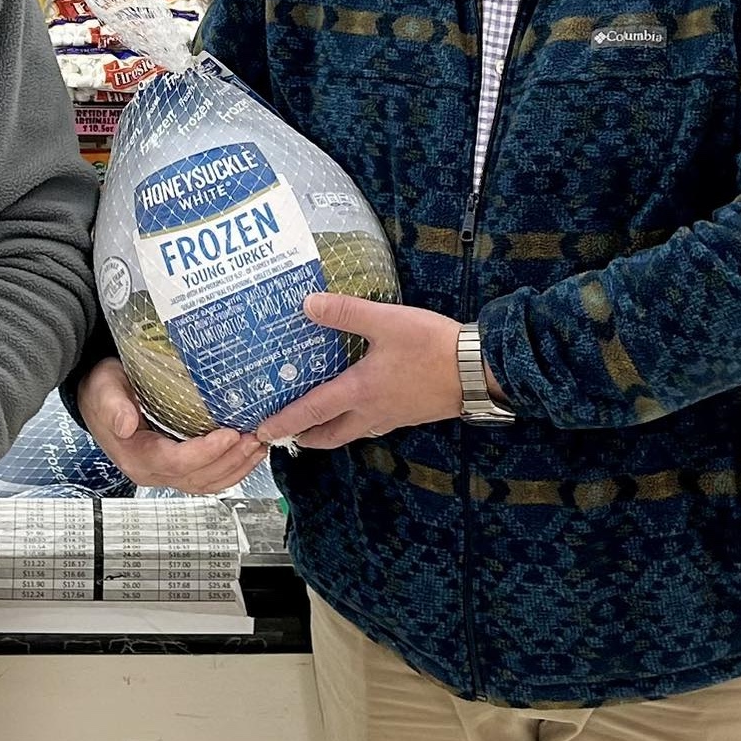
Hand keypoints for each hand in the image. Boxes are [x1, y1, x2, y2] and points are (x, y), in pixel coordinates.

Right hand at [79, 358, 267, 493]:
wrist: (98, 397)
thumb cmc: (104, 391)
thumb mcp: (104, 390)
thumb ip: (114, 406)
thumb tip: (125, 424)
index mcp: (137, 456)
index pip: (176, 462)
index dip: (206, 453)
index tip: (229, 435)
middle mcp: (152, 471)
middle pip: (198, 477)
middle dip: (230, 460)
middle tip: (254, 438)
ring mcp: (166, 472)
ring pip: (206, 483)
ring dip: (236, 468)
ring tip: (257, 446)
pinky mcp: (177, 467)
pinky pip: (207, 478)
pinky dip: (231, 470)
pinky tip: (247, 455)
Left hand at [253, 293, 464, 449]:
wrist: (478, 371)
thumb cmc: (432, 347)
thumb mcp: (386, 322)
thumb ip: (346, 313)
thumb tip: (308, 304)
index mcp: (359, 391)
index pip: (312, 411)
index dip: (285, 421)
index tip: (263, 433)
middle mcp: (372, 411)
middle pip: (330, 435)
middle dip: (305, 436)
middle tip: (287, 434)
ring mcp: (392, 416)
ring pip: (352, 432)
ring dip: (330, 431)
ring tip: (317, 420)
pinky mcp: (409, 414)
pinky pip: (373, 424)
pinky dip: (355, 421)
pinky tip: (359, 404)